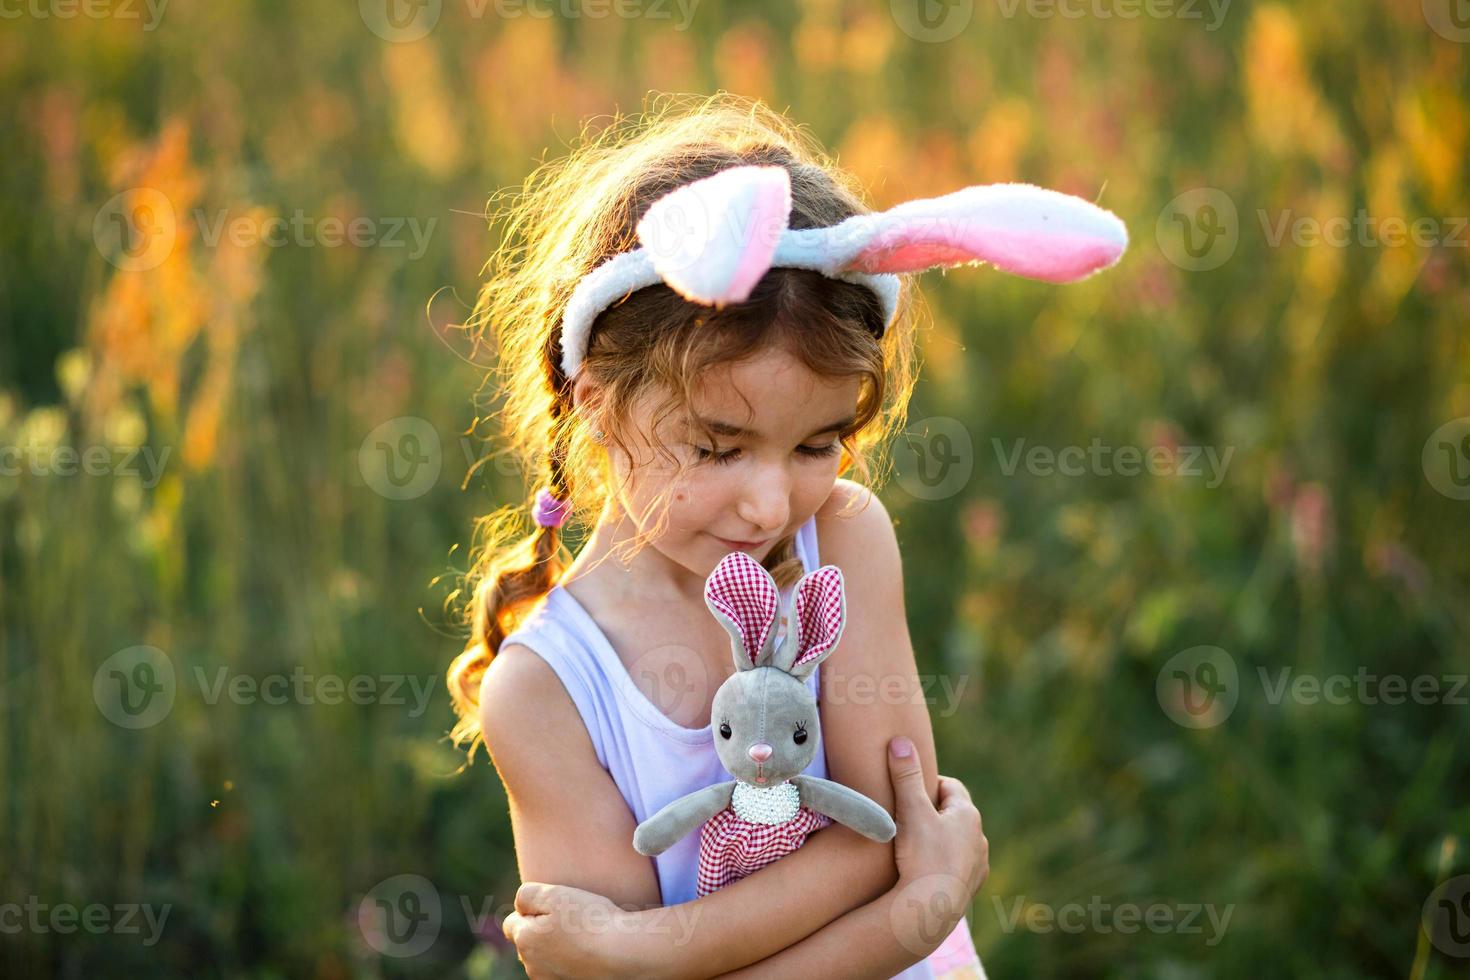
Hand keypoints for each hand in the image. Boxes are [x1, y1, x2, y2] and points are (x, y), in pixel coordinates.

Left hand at [500, 882, 641, 978]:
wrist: (624, 954)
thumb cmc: (590, 921)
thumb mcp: (555, 894)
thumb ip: (527, 895)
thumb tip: (520, 905)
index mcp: (525, 940)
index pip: (511, 923)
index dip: (530, 911)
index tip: (554, 907)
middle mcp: (532, 966)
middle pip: (528, 942)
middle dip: (541, 931)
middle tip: (571, 920)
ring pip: (545, 959)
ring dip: (556, 947)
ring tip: (583, 936)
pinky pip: (561, 970)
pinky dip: (571, 961)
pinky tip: (590, 952)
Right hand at [883, 736, 988, 954]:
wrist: (931, 908)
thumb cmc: (921, 855)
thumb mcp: (910, 810)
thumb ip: (905, 774)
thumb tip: (900, 741)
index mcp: (968, 815)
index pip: (949, 787)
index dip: (928, 785)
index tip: (908, 790)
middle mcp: (979, 838)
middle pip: (954, 815)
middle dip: (933, 812)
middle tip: (906, 815)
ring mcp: (977, 864)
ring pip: (957, 842)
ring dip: (940, 839)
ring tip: (914, 844)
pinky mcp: (970, 886)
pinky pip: (957, 866)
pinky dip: (943, 863)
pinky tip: (924, 869)